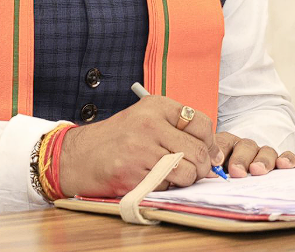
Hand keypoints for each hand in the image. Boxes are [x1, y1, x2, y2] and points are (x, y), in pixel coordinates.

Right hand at [57, 96, 219, 197]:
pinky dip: (166, 187)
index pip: (202, 123)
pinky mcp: (134, 173)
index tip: (206, 152)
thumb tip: (216, 153)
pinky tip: (151, 179)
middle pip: (199, 151)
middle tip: (192, 170)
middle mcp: (150, 124)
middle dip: (201, 167)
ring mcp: (142, 149)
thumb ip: (178, 129)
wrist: (78, 156)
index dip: (209, 142)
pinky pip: (168, 186)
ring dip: (184, 180)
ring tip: (169, 175)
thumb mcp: (145, 119)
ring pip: (188, 172)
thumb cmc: (116, 139)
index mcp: (156, 106)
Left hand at [214, 132, 294, 176]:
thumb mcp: (213, 171)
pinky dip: (287, 159)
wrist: (244, 174)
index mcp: (227, 145)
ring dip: (262, 160)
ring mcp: (264, 154)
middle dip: (241, 159)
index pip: (224, 142)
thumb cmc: (224, 175)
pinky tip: (284, 165)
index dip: (221, 150)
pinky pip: (287, 157)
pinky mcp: (281, 162)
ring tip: (257, 170)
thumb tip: (206, 175)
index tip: (217, 165)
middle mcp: (246, 148)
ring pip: (266, 151)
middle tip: (237, 172)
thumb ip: (210, 171)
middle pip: (246, 146)